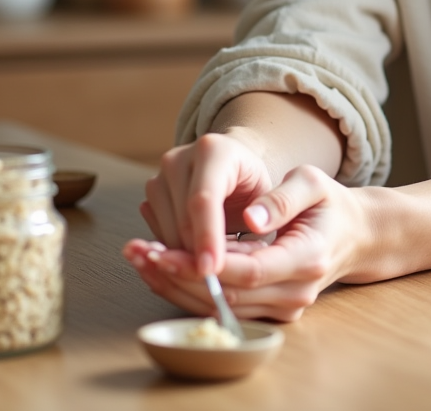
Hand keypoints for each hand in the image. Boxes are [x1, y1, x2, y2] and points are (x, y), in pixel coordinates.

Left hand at [124, 165, 374, 321]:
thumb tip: (251, 217)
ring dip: (176, 287)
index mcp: (307, 258)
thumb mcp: (313, 183)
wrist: (354, 235)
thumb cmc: (329, 203)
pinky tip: (160, 268)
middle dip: (177, 277)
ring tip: (138, 259)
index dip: (203, 263)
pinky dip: (189, 291)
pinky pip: (225, 306)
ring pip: (221, 307)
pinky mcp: (270, 309)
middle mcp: (296, 292)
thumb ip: (282, 199)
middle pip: (228, 296)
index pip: (248, 270)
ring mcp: (284, 307)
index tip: (162, 248)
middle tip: (137, 252)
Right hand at [139, 131, 274, 275]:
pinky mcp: (151, 198)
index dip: (206, 237)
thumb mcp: (279, 191)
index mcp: (213, 151)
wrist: (232, 171)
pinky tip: (200, 253)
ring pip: (165, 232)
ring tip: (218, 261)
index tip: (212, 270)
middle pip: (180, 219)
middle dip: (197, 255)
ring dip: (188, 257)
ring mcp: (159, 177)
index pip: (203, 199)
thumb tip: (255, 223)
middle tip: (221, 279)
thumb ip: (276, 206)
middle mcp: (179, 160)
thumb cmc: (255, 185)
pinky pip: (158, 237)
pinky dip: (178, 254)